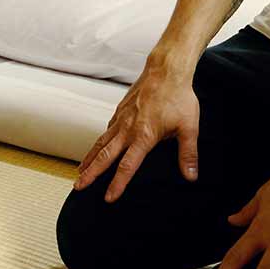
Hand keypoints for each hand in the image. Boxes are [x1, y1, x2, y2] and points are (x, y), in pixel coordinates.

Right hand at [75, 62, 199, 201]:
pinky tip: (95, 149)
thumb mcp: (189, 127)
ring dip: (89, 159)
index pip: (127, 166)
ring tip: (80, 172)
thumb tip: (191, 176)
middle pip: (104, 156)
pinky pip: (106, 131)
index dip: (117, 183)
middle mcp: (127, 129)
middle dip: (91, 174)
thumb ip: (188, 153)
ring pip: (100, 143)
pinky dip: (97, 143)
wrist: (166, 71)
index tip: (108, 198)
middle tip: (78, 186)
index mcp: (144, 136)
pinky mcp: (119, 111)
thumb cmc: (179, 98)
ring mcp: (121, 119)